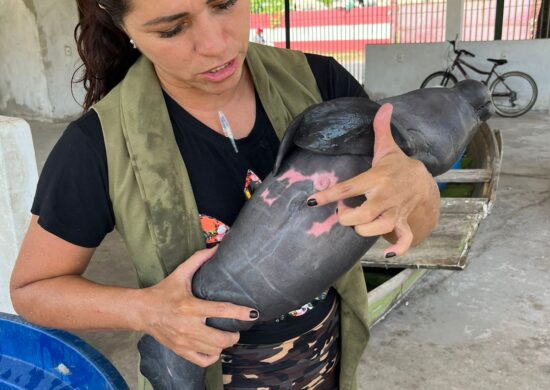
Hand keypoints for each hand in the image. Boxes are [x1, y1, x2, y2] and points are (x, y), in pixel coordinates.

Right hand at [138, 246, 258, 366]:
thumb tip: (215, 247)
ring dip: (225, 344)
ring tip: (226, 337)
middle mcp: (188, 326)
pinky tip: (215, 348)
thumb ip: (198, 260)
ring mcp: (184, 341)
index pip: (221, 311)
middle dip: (234, 334)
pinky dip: (213, 356)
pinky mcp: (180, 350)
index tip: (253, 313)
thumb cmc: (163, 292)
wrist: (141, 311)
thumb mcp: (179, 273)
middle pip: (220, 338)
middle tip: (237, 328)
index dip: (240, 312)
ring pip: (214, 350)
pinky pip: (203, 360)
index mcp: (190, 306)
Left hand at [307, 103, 439, 256]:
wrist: (426, 182)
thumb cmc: (398, 167)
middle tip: (343, 211)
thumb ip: (380, 129)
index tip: (312, 201)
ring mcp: (394, 212)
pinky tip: (386, 253)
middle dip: (345, 217)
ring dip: (363, 230)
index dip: (329, 195)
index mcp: (375, 178)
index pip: (348, 187)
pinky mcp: (403, 223)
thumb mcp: (388, 149)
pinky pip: (402, 239)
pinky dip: (397, 248)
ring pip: (374, 229)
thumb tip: (384, 105)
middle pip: (358, 216)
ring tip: (358, 223)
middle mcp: (384, 197)